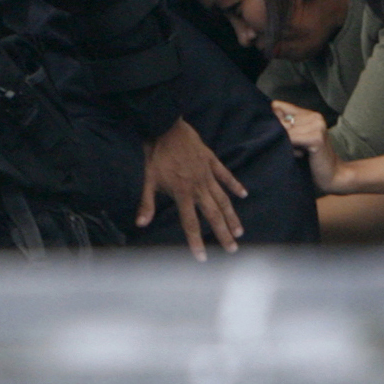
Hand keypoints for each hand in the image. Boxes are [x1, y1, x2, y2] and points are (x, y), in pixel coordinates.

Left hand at [141, 117, 247, 259]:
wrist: (165, 126)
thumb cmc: (154, 153)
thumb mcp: (147, 178)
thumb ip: (146, 202)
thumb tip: (140, 223)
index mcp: (182, 192)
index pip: (190, 222)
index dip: (196, 241)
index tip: (202, 257)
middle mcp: (198, 186)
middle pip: (213, 214)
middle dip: (223, 233)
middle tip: (233, 249)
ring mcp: (207, 173)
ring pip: (222, 198)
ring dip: (231, 215)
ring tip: (239, 231)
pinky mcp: (211, 160)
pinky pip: (225, 175)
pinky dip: (234, 184)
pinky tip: (243, 194)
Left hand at [271, 100, 337, 191]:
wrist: (333, 176)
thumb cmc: (311, 160)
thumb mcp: (296, 140)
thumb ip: (284, 127)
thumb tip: (264, 118)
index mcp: (309, 114)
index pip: (277, 106)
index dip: (273, 120)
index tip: (278, 135)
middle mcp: (314, 116)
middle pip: (278, 120)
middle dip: (280, 136)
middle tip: (295, 149)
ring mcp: (317, 126)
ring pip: (284, 131)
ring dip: (286, 145)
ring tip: (299, 153)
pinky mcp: (316, 138)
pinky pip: (291, 139)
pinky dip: (291, 150)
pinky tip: (301, 155)